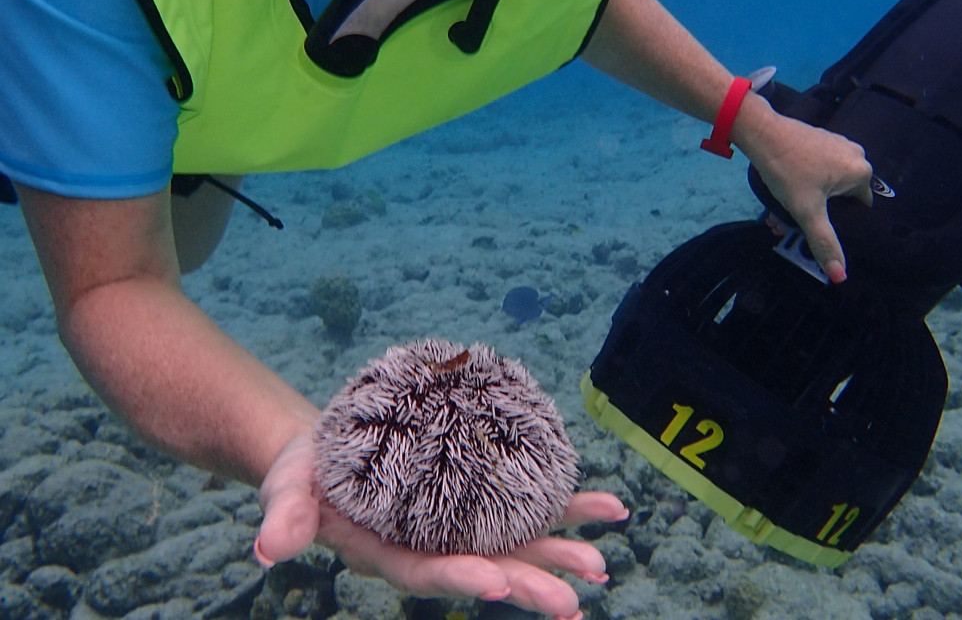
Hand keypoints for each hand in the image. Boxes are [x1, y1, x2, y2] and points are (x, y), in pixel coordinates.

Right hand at [254, 432, 629, 619]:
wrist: (330, 455)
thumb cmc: (306, 474)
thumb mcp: (286, 489)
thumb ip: (285, 518)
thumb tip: (267, 548)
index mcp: (390, 555)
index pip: (429, 573)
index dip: (461, 578)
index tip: (496, 582)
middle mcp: (433, 547)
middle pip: (486, 568)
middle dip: (530, 582)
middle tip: (575, 596)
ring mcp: (461, 525)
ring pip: (517, 543)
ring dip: (560, 551)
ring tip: (602, 562)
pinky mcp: (479, 498)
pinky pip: (528, 504)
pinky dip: (567, 506)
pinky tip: (606, 508)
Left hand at [736, 99, 872, 282]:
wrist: (761, 132)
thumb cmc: (787, 171)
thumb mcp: (807, 211)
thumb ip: (824, 242)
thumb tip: (841, 277)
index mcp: (861, 172)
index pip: (858, 210)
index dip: (837, 224)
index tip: (811, 231)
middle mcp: (856, 155)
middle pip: (838, 197)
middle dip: (814, 215)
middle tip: (785, 226)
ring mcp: (838, 144)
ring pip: (824, 184)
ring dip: (804, 201)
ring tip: (778, 214)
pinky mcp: (820, 139)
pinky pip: (817, 169)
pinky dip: (802, 183)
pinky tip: (783, 192)